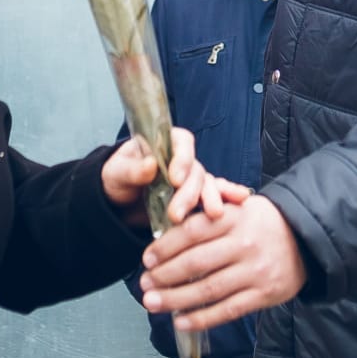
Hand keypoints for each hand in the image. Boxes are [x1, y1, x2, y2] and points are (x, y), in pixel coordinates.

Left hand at [101, 127, 251, 227]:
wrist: (119, 201)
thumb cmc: (116, 179)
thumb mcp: (117, 173)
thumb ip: (132, 170)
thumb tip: (150, 165)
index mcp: (164, 142)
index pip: (181, 143)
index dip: (182, 159)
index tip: (174, 179)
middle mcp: (182, 158)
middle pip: (195, 169)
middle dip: (190, 192)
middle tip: (178, 214)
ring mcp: (191, 178)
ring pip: (206, 185)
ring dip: (208, 200)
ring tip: (212, 215)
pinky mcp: (196, 196)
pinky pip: (214, 194)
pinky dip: (228, 196)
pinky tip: (240, 199)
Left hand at [139, 195, 305, 330]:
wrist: (308, 240)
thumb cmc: (264, 224)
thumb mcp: (240, 207)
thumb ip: (209, 216)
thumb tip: (167, 235)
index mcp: (235, 219)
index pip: (193, 231)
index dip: (165, 246)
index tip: (147, 259)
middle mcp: (244, 245)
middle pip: (196, 263)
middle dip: (164, 276)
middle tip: (144, 284)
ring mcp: (255, 272)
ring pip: (208, 289)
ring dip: (175, 299)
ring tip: (153, 303)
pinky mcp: (265, 295)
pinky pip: (227, 310)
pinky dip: (201, 318)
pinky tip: (180, 321)